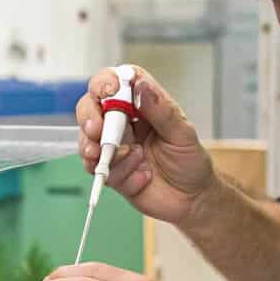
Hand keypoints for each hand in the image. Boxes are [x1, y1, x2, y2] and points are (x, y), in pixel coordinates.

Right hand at [76, 66, 215, 226]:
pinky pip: (99, 170)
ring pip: (87, 139)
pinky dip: (119, 174)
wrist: (192, 199)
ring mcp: (114, 147)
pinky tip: (141, 177)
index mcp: (141, 105)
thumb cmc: (190, 161)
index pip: (115, 82)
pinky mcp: (111, 171)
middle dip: (88, 116)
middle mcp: (122, 123)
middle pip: (90, 107)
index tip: (108, 91)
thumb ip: (161, 110)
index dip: (106, 82)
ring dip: (101, 149)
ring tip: (131, 157)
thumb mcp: (182, 133)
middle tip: (96, 130)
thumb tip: (140, 85)